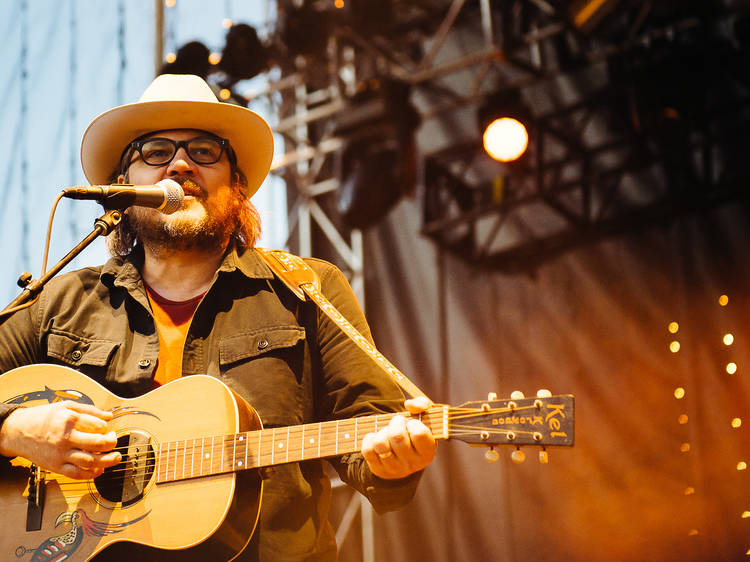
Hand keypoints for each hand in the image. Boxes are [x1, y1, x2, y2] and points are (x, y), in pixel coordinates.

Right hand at [0, 401, 120, 479]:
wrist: (17, 432)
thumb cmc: (42, 417)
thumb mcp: (66, 406)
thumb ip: (90, 410)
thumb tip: (109, 415)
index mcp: (69, 420)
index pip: (97, 426)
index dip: (106, 428)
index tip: (107, 428)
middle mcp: (65, 438)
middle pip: (97, 444)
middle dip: (111, 444)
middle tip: (114, 441)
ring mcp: (60, 454)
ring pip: (89, 461)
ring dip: (107, 461)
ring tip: (116, 457)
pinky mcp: (56, 467)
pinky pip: (77, 474)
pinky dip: (91, 474)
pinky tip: (99, 469)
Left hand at [361, 396, 436, 479]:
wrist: (402, 457)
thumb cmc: (414, 433)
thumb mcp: (424, 419)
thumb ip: (423, 405)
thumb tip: (410, 404)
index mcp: (427, 452)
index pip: (419, 434)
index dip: (412, 423)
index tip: (411, 423)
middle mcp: (413, 464)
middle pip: (397, 436)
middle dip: (395, 423)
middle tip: (397, 422)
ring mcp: (395, 468)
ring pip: (380, 444)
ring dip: (382, 432)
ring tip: (386, 432)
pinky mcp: (378, 469)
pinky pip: (368, 450)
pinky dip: (369, 439)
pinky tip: (376, 438)